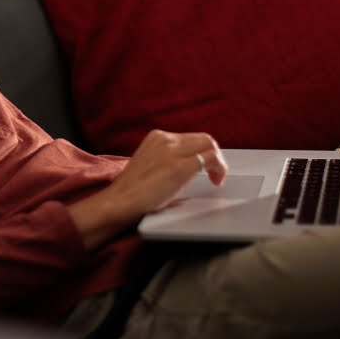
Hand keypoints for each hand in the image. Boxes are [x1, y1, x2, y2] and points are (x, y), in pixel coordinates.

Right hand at [110, 130, 228, 213]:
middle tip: (214, 175)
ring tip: (215, 179)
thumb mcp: (151, 162)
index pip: (192, 138)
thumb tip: (193, 163)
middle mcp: (165, 139)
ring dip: (217, 162)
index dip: (203, 152)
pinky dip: (219, 168)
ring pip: (210, 145)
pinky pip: (210, 159)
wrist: (120, 201)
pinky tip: (215, 181)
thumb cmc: (134, 190)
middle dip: (214, 156)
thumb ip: (169, 157)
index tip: (205, 168)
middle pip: (204, 139)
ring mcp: (172, 152)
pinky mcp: (179, 167)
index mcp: (157, 137)